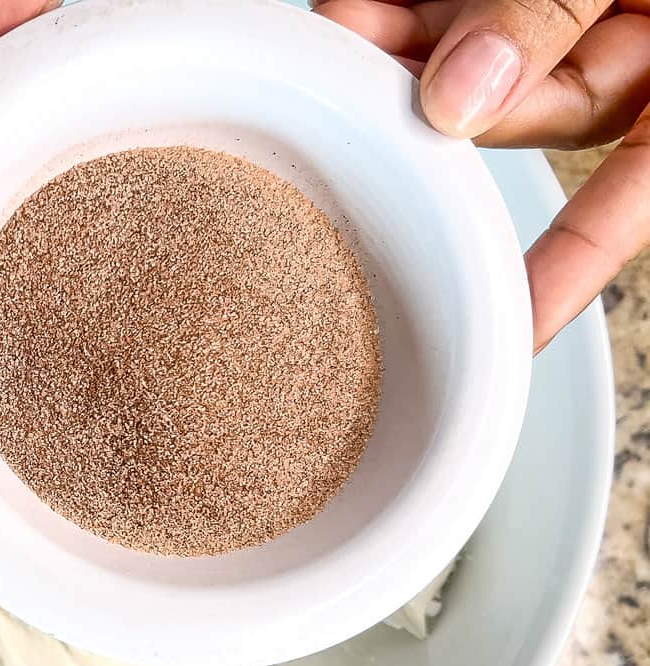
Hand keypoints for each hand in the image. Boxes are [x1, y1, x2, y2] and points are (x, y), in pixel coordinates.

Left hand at [315, 0, 649, 351]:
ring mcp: (552, 14)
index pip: (630, 196)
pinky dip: (388, 21)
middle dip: (450, 119)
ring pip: (465, 73)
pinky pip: (434, 16)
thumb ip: (555, 15)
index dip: (571, 268)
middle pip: (532, 122)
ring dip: (398, 68)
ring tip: (347, 48)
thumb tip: (461, 98)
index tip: (509, 330)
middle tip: (400, 110)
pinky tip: (352, 21)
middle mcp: (620, 43)